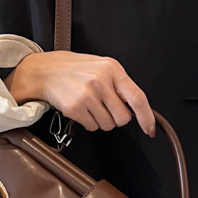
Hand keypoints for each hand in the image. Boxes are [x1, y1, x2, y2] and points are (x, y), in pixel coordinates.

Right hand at [4, 51, 155, 137]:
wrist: (47, 71)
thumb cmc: (77, 70)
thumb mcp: (103, 68)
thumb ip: (120, 85)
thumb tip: (137, 109)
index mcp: (112, 69)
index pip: (137, 97)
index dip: (146, 117)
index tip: (149, 129)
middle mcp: (101, 81)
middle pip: (123, 118)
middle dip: (116, 118)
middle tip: (105, 107)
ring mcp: (87, 95)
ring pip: (108, 125)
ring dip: (102, 121)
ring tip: (91, 106)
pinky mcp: (75, 108)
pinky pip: (93, 127)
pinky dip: (89, 122)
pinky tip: (82, 109)